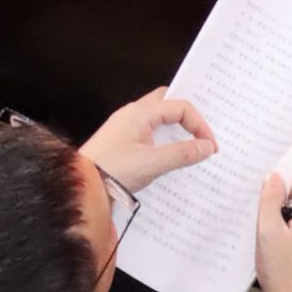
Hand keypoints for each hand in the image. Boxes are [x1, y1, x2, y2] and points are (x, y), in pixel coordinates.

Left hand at [80, 87, 216, 194]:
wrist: (82, 187)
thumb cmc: (113, 171)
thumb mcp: (152, 163)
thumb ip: (182, 153)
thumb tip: (207, 147)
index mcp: (139, 113)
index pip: (179, 106)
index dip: (199, 123)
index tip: (209, 146)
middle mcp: (132, 114)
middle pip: (167, 104)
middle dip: (187, 117)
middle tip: (203, 134)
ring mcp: (126, 127)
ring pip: (158, 119)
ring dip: (176, 129)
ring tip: (192, 145)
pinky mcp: (122, 142)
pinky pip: (150, 133)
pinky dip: (164, 140)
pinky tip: (172, 157)